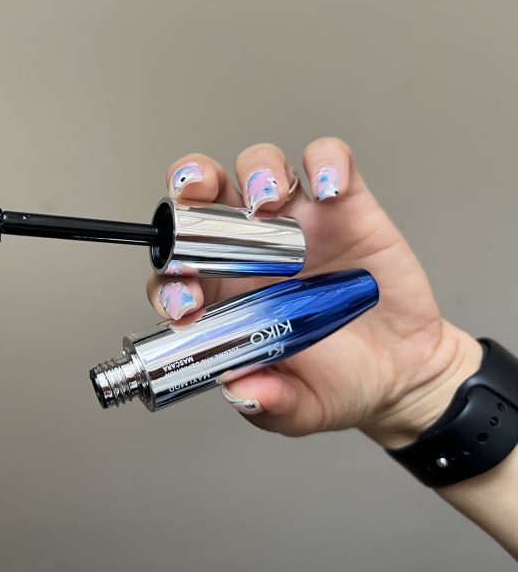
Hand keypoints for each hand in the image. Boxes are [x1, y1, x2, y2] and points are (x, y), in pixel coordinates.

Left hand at [147, 139, 482, 447]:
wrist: (402, 373)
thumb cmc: (338, 383)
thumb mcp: (298, 410)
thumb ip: (267, 402)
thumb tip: (240, 390)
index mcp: (223, 296)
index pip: (175, 272)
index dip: (169, 279)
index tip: (185, 303)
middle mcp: (250, 251)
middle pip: (202, 199)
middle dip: (189, 188)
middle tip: (194, 199)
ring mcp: (297, 224)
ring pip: (259, 167)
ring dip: (256, 171)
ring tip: (267, 201)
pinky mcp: (346, 206)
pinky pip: (330, 162)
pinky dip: (327, 161)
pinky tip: (330, 188)